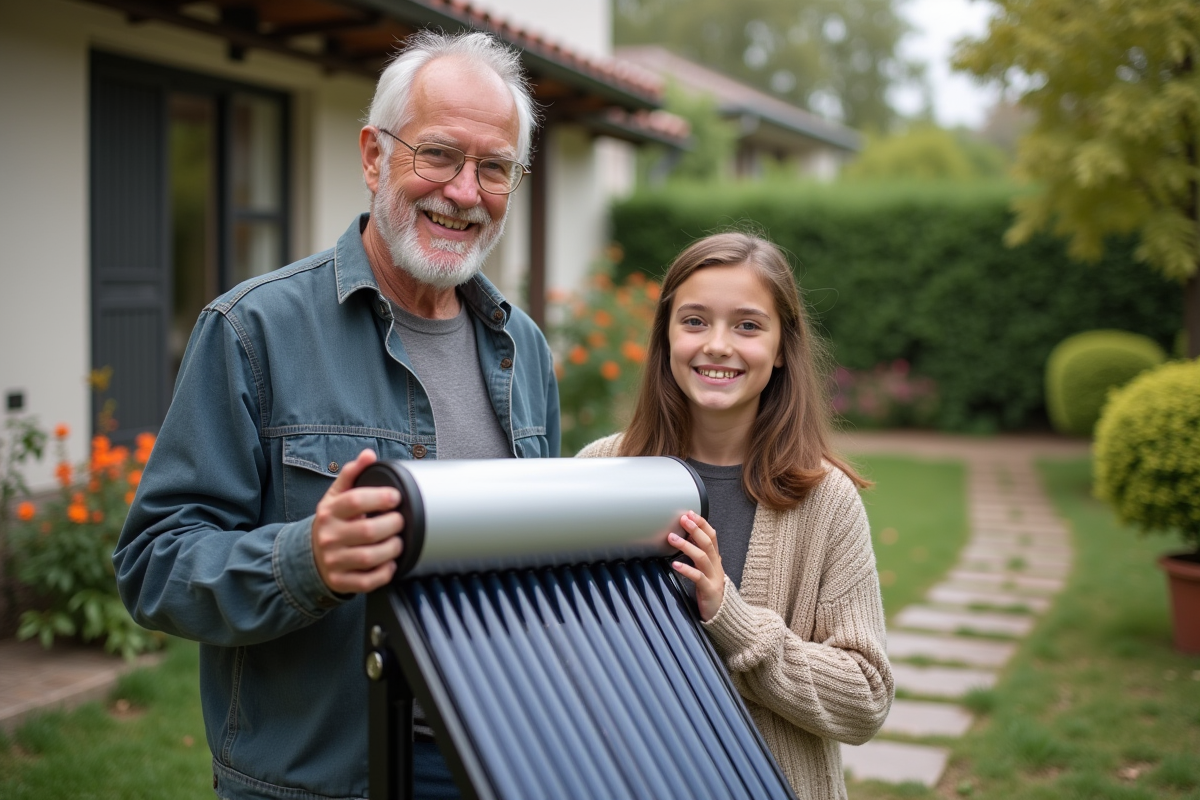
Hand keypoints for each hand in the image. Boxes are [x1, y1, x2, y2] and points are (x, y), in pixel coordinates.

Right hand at [311, 449, 404, 593]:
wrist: (311, 555)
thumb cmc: (332, 522)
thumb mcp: (336, 496)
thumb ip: (352, 474)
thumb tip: (368, 455)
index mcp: (329, 512)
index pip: (355, 501)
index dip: (380, 498)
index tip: (396, 498)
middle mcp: (329, 536)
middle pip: (367, 531)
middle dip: (392, 525)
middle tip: (400, 521)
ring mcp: (333, 561)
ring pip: (369, 558)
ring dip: (392, 549)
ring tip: (398, 541)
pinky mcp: (340, 581)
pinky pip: (366, 581)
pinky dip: (383, 573)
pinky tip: (389, 563)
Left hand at [668, 511, 725, 621]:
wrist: (725, 614)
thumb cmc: (711, 590)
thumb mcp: (706, 570)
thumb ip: (700, 555)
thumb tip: (687, 537)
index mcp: (716, 559)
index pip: (711, 536)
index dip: (702, 523)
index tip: (690, 513)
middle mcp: (716, 565)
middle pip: (708, 543)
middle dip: (695, 529)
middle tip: (682, 519)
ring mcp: (713, 577)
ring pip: (702, 557)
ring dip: (686, 546)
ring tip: (672, 538)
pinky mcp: (709, 590)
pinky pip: (698, 577)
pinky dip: (686, 569)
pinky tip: (675, 565)